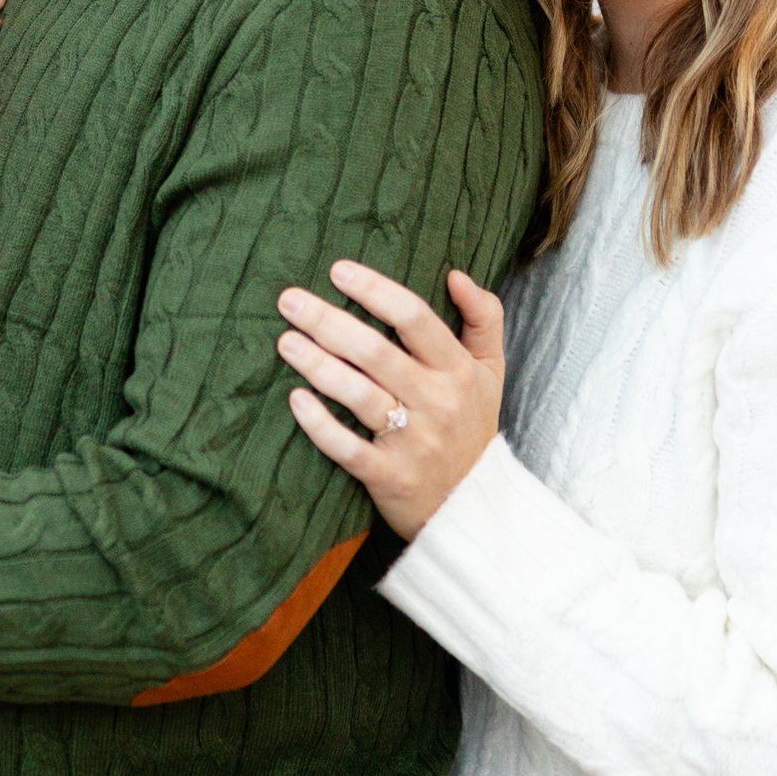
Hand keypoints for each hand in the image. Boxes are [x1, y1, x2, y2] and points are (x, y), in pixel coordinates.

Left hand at [277, 260, 504, 540]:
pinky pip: (348, 448)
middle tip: (289, 301)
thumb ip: (484, 317)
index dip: (374, 291)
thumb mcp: (491, 370)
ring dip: (318, 365)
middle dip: (329, 322)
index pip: (415, 318)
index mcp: (459, 370)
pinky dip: (320, 424)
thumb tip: (457, 274)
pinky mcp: (389, 476)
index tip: (337, 270)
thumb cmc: (472, 425)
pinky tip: (295, 400)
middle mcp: (437, 402)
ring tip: (285, 341)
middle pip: (376, 353)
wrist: (472, 504)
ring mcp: (413, 441)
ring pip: (359, 395)